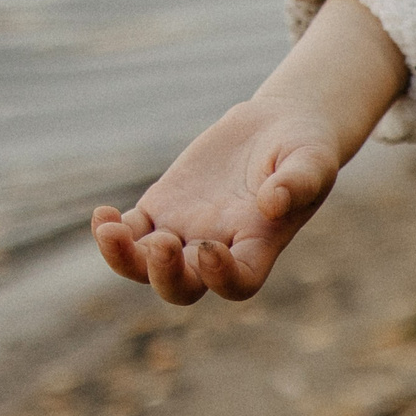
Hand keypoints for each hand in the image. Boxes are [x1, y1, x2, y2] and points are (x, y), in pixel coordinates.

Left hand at [90, 0, 404, 305]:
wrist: (279, 127)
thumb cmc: (305, 147)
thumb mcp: (312, 158)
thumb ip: (298, 181)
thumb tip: (272, 202)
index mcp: (259, 245)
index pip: (238, 283)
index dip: (219, 277)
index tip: (207, 247)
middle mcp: (220, 247)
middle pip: (183, 288)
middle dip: (164, 274)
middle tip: (161, 241)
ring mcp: (186, 231)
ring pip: (145, 266)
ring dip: (124, 258)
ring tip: (108, 228)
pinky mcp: (162, 207)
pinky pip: (130, 232)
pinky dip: (112, 231)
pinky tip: (102, 213)